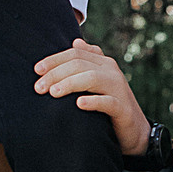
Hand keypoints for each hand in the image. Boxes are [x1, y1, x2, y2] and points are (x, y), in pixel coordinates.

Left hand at [33, 38, 151, 156]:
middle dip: (56, 73)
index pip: (75, 53)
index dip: (54, 60)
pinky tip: (78, 104)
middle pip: (79, 64)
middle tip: (38, 87)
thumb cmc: (111, 104)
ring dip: (70, 84)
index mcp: (103, 63)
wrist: (136, 130)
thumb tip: (76, 41)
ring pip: (91, 78)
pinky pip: (107, 102)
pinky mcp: (123, 108)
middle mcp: (111, 71)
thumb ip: (88, 61)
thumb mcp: (99, 81)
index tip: (36, 70)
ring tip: (53, 93)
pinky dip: (92, 101)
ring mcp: (118, 88)